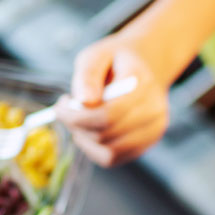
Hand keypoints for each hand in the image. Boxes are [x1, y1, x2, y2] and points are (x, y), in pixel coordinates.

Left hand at [57, 31, 171, 167]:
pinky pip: (113, 158)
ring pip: (109, 152)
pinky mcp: (145, 145)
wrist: (146, 67)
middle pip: (107, 135)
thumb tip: (83, 102)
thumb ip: (88, 76)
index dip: (77, 117)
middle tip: (65, 110)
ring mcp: (153, 132)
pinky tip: (88, 131)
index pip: (109, 114)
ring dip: (84, 139)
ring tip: (77, 120)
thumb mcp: (97, 55)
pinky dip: (93, 148)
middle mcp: (154, 112)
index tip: (60, 107)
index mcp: (144, 85)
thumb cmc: (116, 60)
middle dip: (77, 126)